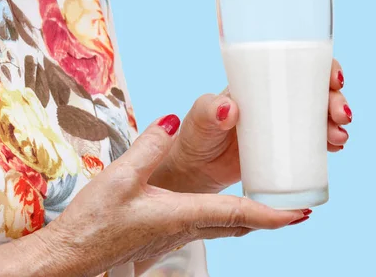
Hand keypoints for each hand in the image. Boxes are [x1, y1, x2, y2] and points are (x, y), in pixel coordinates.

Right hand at [38, 115, 306, 275]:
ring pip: (226, 228)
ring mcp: (175, 236)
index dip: (274, 214)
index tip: (304, 212)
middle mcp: (185, 228)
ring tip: (267, 204)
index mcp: (182, 213)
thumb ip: (150, 145)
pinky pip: (207, 227)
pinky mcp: (164, 236)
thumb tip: (175, 119)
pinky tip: (219, 207)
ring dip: (250, 218)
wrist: (71, 257)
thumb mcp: (120, 176)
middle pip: (240, 224)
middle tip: (296, 207)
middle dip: (271, 218)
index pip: (240, 213)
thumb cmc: (93, 222)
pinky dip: (227, 218)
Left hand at [152, 59, 351, 193]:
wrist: (196, 169)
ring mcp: (283, 126)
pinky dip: (330, 142)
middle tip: (340, 117)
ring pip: (321, 116)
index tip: (335, 80)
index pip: (298, 65)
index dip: (323, 67)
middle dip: (336, 99)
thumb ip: (208, 111)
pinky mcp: (286, 150)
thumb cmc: (196, 136)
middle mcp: (276, 100)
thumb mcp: (199, 118)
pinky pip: (315, 142)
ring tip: (338, 139)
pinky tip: (335, 147)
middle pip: (317, 91)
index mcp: (260, 83)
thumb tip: (229, 109)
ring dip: (337, 122)